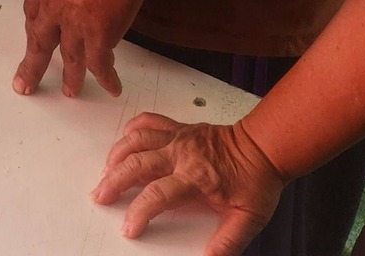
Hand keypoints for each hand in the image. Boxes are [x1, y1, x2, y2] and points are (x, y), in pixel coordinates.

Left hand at [15, 0, 146, 97]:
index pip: (34, 11)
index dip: (35, 25)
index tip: (35, 35)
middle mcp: (53, 8)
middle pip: (40, 41)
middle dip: (33, 65)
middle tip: (24, 84)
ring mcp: (74, 24)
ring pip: (70, 58)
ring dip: (71, 78)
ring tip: (70, 93)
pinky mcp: (99, 35)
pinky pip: (100, 63)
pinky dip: (106, 78)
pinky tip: (111, 88)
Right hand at [93, 115, 285, 255]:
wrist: (264, 147)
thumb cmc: (256, 180)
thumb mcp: (247, 217)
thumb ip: (228, 241)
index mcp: (195, 177)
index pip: (157, 195)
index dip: (139, 212)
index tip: (129, 227)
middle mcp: (181, 154)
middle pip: (137, 163)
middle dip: (113, 181)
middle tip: (100, 195)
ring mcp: (178, 138)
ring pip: (137, 140)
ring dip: (117, 155)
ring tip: (105, 171)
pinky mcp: (179, 128)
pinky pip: (149, 121)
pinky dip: (132, 129)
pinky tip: (125, 140)